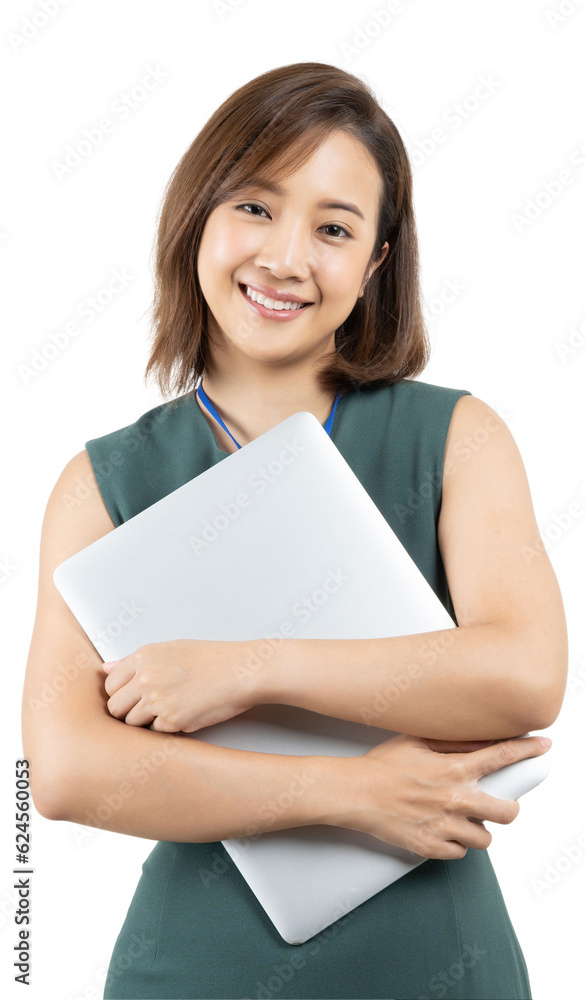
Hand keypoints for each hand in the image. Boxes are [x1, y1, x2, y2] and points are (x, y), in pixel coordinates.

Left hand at [102, 639, 266, 732]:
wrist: (241, 671)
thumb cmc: (211, 659)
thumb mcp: (170, 649)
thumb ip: (135, 661)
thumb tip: (106, 668)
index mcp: (144, 657)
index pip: (110, 684)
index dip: (120, 694)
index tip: (131, 696)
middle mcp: (146, 678)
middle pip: (115, 707)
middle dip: (127, 711)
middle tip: (148, 708)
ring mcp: (158, 700)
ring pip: (132, 722)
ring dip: (146, 721)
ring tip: (169, 709)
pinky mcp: (172, 720)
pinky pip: (155, 732)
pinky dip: (166, 728)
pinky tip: (183, 713)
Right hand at [332, 732, 551, 858]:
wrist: (353, 793)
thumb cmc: (382, 765)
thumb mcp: (416, 741)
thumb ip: (453, 742)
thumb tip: (482, 740)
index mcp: (453, 768)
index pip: (502, 756)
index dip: (528, 751)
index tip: (542, 747)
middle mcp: (454, 798)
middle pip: (507, 813)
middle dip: (508, 808)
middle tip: (497, 804)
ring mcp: (443, 825)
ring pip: (486, 839)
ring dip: (479, 829)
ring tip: (463, 819)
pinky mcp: (430, 847)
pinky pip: (460, 853)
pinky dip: (456, 844)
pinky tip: (444, 831)